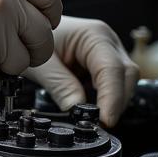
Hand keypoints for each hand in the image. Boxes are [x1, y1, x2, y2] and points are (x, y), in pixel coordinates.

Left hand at [22, 15, 138, 125]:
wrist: (30, 31)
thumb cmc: (33, 39)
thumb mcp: (40, 64)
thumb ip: (59, 85)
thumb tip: (77, 108)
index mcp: (94, 35)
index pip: (112, 69)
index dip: (112, 97)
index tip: (105, 119)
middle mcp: (108, 43)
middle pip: (126, 76)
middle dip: (116, 103)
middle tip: (98, 124)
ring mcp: (109, 54)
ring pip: (124, 83)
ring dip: (111, 103)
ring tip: (91, 118)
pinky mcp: (104, 66)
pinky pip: (113, 86)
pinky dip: (104, 100)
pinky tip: (90, 109)